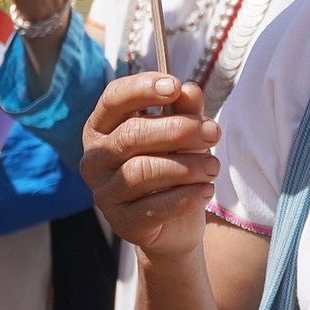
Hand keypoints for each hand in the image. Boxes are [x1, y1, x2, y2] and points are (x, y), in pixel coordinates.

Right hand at [81, 73, 220, 263]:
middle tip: (213, 132)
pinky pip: (152, 207)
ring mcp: (105, 193)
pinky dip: (185, 196)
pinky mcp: (122, 223)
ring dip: (186, 166)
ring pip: (141, 171)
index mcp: (105, 126)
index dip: (142, 88)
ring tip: (213, 166)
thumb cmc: (173, 160)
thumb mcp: (183, 129)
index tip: (175, 86)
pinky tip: (205, 190)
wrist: (175, 219)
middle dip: (178, 130)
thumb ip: (185, 108)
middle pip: (131, 134)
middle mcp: (96, 158)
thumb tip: (188, 90)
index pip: (114, 98)